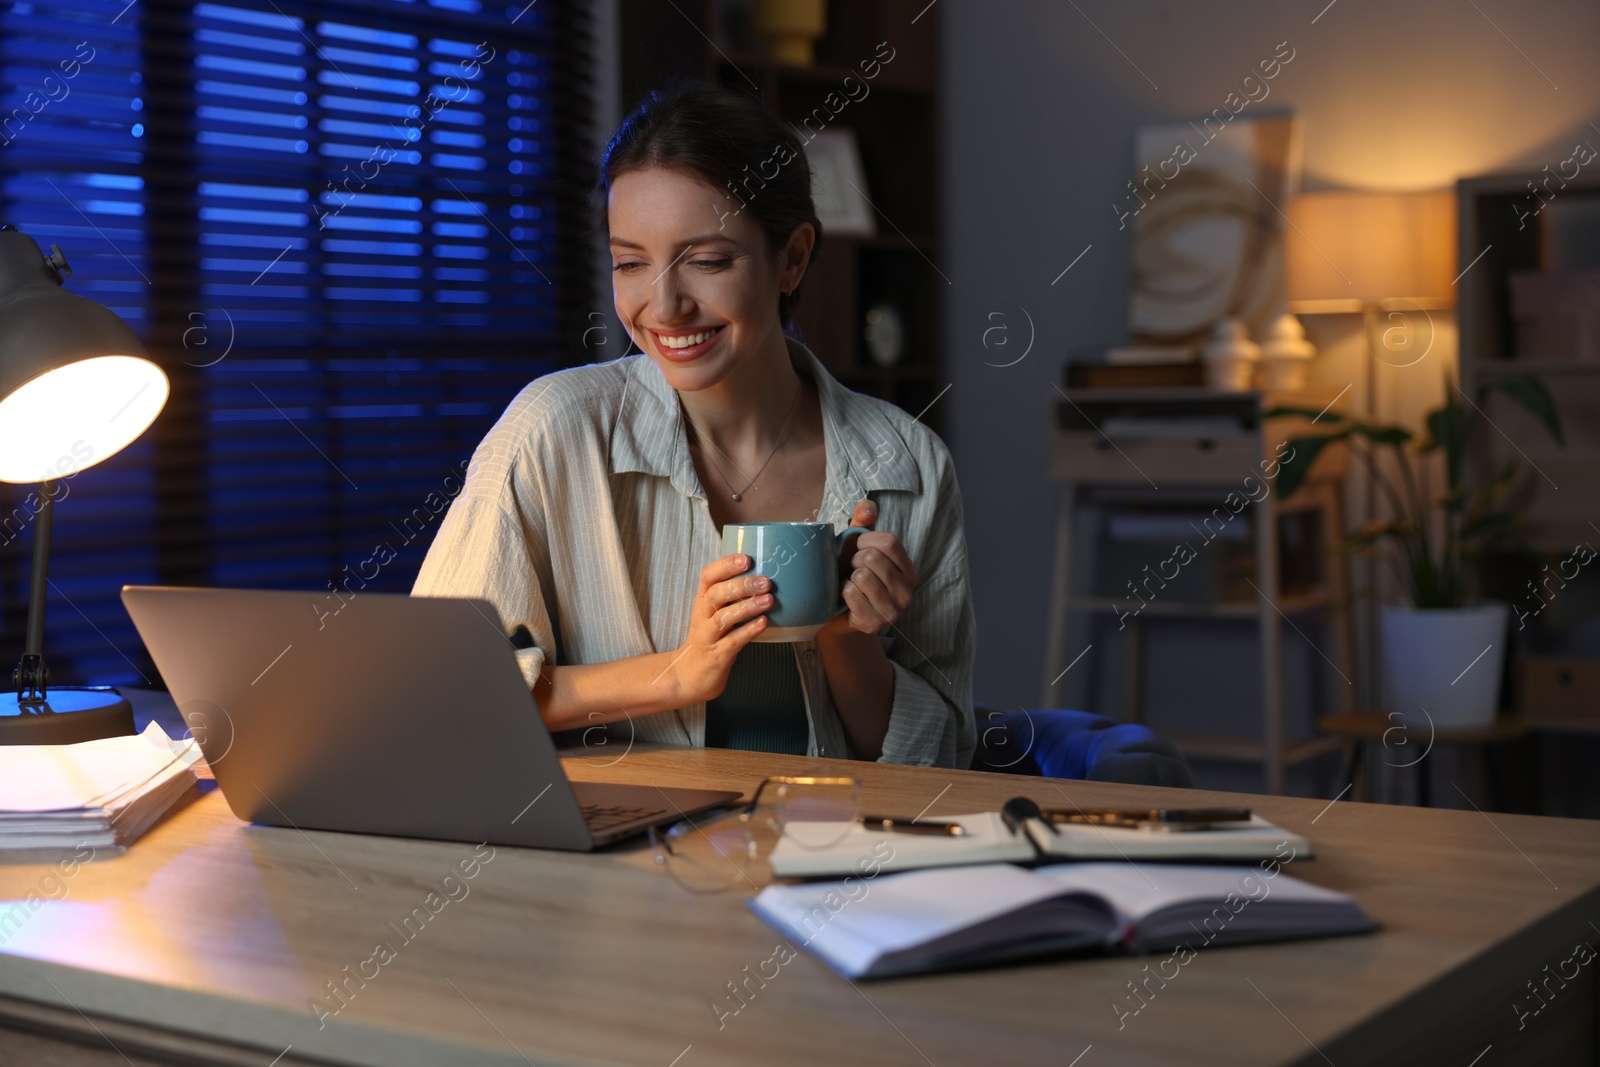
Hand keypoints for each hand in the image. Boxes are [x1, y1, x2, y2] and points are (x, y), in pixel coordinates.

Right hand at [671, 553, 771, 703]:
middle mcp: (702, 615)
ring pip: (723, 618)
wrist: (690, 675)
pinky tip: (764, 622)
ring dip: (747, 607)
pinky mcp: (717, 655)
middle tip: (765, 582)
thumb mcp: (715, 613)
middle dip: (741, 586)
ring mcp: (708, 636)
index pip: (708, 576)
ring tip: (768, 600)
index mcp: (703, 601)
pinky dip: (749, 630)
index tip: (747, 558)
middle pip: (716, 595)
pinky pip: (733, 641)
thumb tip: (766, 574)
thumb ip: (732, 596)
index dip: (726, 565)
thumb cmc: (710, 638)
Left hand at [826, 499, 916, 636]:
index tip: (857, 548)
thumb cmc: (848, 574)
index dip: (866, 540)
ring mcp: (893, 611)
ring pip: (862, 576)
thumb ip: (862, 522)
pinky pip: (851, 594)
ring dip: (848, 577)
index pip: (890, 542)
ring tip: (850, 584)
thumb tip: (867, 507)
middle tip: (851, 570)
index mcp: (908, 571)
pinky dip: (842, 591)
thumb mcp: (856, 546)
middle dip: (854, 559)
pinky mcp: (874, 624)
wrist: (834, 612)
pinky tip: (844, 598)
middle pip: (873, 558)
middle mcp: (907, 592)